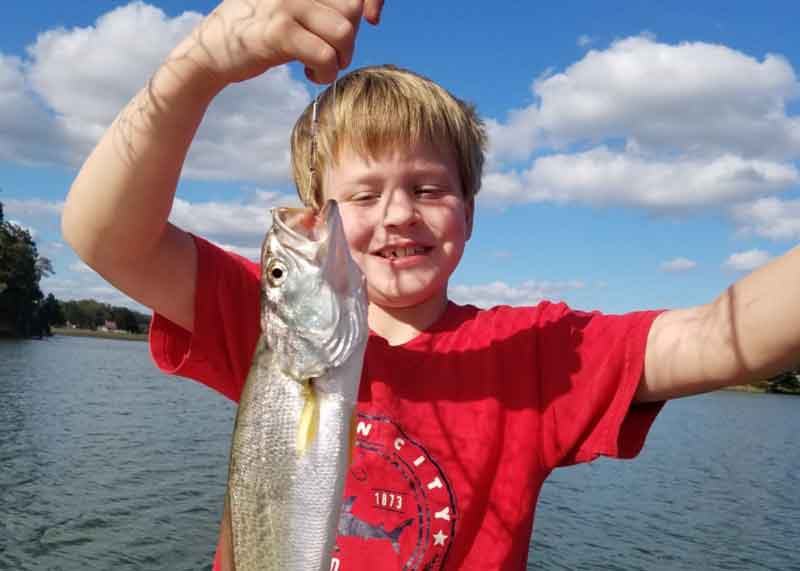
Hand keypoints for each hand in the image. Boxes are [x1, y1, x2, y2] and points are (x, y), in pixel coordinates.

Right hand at [184, 0, 384, 86]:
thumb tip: (365, 10)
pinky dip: (325, 72)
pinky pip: (325, 55)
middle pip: (352, 8)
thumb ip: (318, 4)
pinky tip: (310, 73)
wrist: (208, 53)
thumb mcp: (288, 8)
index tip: (374, 20)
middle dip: (349, 38)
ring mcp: (286, 3)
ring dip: (340, 58)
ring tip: (321, 66)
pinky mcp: (279, 32)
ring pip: (344, 32)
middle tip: (330, 54)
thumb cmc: (255, 33)